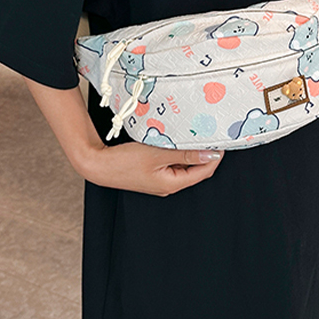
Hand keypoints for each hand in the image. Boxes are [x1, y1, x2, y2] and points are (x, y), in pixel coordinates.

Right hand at [79, 141, 224, 195]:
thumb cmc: (123, 162)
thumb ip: (185, 153)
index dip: (215, 155)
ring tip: (191, 133)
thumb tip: (210, 153)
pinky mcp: (153, 173)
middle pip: (196, 168)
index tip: (221, 140)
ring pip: (184, 163)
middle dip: (204, 152)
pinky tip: (174, 139)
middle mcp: (169, 184)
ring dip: (189, 150)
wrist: (97, 164)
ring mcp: (160, 179)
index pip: (205, 171)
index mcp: (173, 184)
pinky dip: (176, 151)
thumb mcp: (157, 154)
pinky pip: (172, 162)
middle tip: (208, 133)